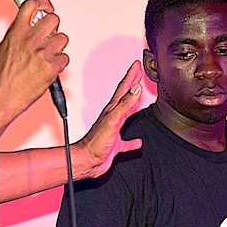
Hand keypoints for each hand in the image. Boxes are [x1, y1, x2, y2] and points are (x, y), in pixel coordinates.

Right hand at [0, 0, 69, 117]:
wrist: (2, 98)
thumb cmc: (1, 76)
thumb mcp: (4, 46)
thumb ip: (18, 32)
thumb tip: (29, 23)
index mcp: (16, 32)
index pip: (32, 5)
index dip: (43, 2)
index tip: (47, 6)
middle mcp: (30, 40)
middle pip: (54, 19)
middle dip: (53, 26)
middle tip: (49, 35)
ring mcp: (42, 53)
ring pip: (63, 38)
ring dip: (58, 46)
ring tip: (47, 55)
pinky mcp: (52, 67)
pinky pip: (65, 57)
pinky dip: (60, 63)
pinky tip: (49, 68)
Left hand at [74, 61, 142, 178]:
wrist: (87, 161)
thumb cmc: (95, 143)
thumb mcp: (113, 120)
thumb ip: (125, 104)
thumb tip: (136, 89)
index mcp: (112, 110)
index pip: (124, 88)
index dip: (131, 75)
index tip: (137, 65)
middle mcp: (113, 117)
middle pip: (125, 96)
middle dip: (133, 84)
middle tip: (138, 73)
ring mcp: (113, 129)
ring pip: (126, 113)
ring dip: (134, 104)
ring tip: (140, 96)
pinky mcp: (115, 144)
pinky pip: (126, 141)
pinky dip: (133, 140)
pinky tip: (138, 142)